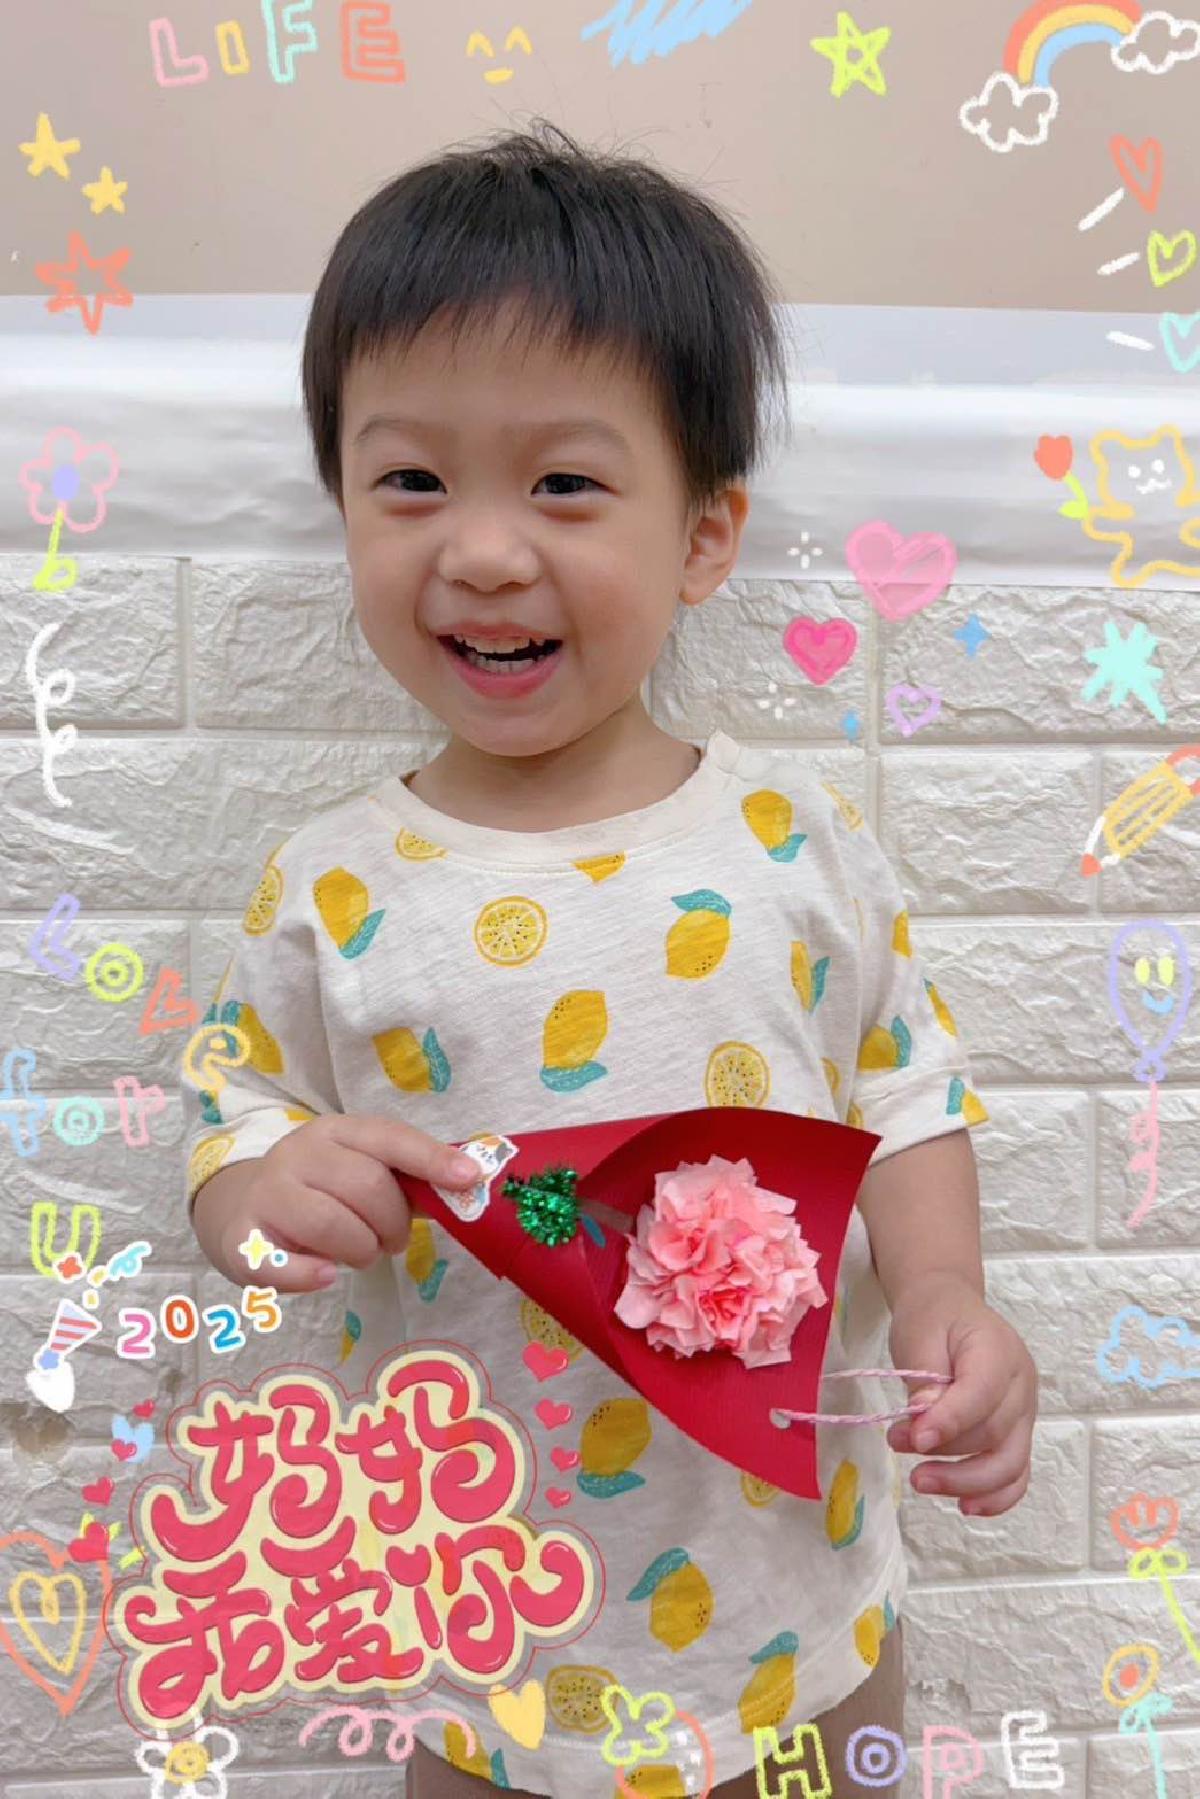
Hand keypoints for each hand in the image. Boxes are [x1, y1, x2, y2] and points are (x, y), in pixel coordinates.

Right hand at [192, 1113, 478, 1292]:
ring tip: (360, 1253)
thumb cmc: (319, 1190)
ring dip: (361, 1250)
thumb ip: (407, 1179)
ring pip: (331, 1224)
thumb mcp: (358, 1170)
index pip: (388, 1137)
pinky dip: (313, 1276)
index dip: (432, 1158)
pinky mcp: (239, 1240)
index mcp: (335, 1131)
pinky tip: (325, 1274)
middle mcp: (297, 1154)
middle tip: (393, 1241)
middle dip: (393, 1223)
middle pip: (366, 1185)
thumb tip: (466, 1186)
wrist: (240, 1205)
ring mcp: (266, 1194)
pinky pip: (283, 1265)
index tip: (469, 1179)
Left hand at [885, 1274, 1036, 1517]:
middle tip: (896, 1443)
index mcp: (999, 1351)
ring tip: (920, 1481)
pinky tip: (964, 1505)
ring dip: (966, 1483)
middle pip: (994, 1434)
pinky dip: (995, 1496)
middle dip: (946, 1451)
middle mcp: (1021, 1386)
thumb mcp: (918, 1334)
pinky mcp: (1017, 1434)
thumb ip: (924, 1378)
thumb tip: (923, 1422)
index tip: (914, 1439)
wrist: (949, 1307)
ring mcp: (1025, 1413)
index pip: (982, 1394)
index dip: (950, 1422)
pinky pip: (1016, 1474)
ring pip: (1010, 1464)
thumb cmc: (933, 1318)